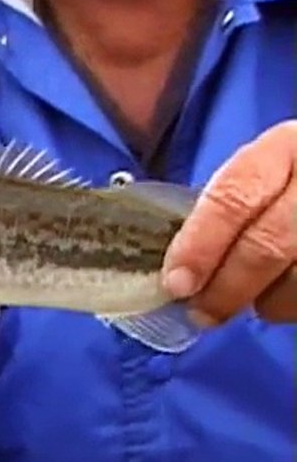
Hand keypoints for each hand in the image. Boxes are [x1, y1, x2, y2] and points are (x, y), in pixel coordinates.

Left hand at [162, 120, 296, 325]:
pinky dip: (294, 304)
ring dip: (268, 302)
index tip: (176, 284)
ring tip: (252, 303)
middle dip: (227, 288)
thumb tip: (177, 270)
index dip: (200, 245)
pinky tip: (284, 297)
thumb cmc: (288, 184)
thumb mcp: (264, 173)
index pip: (235, 197)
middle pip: (268, 243)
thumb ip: (228, 209)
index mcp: (285, 147)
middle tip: (202, 314)